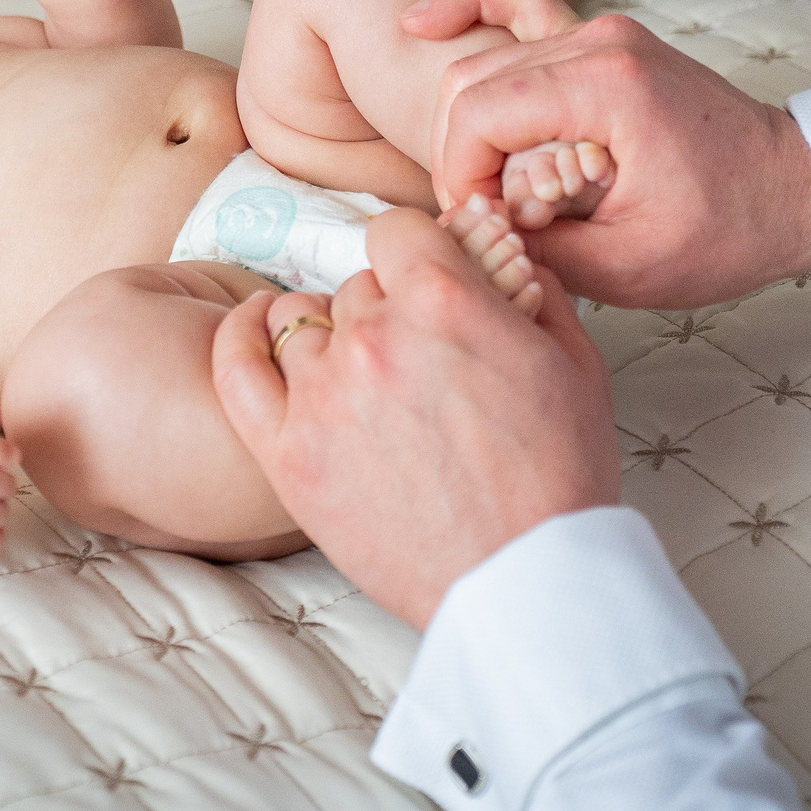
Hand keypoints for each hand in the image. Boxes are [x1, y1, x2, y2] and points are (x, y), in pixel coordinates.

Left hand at [213, 211, 619, 629]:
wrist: (523, 580)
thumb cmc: (558, 478)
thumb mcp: (574, 363)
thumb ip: (533, 290)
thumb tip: (506, 253)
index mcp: (443, 302)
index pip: (396, 230)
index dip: (416, 251)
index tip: (425, 277)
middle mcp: (374, 338)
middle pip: (356, 287)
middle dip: (386, 312)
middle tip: (415, 361)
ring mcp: (323, 397)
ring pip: (301, 323)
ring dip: (329, 338)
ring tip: (358, 374)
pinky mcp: (289, 454)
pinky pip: (236, 367)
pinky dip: (240, 335)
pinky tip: (256, 327)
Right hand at [409, 0, 810, 308]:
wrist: (795, 188)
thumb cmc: (729, 228)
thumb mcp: (629, 266)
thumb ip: (538, 246)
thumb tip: (476, 226)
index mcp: (608, 86)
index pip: (480, 114)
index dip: (460, 176)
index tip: (481, 226)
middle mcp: (598, 40)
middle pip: (470, 82)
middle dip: (459, 155)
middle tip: (485, 216)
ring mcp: (599, 30)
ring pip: (482, 60)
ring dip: (469, 125)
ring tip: (494, 186)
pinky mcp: (600, 38)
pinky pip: (517, 6)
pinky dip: (468, 9)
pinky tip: (419, 22)